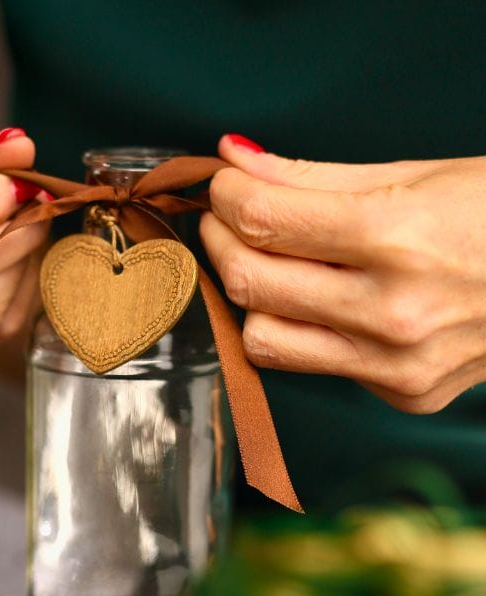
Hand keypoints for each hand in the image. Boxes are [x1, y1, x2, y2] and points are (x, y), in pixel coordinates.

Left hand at [201, 134, 485, 412]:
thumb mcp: (412, 175)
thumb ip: (312, 177)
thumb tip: (236, 162)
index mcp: (400, 238)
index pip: (265, 222)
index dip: (226, 198)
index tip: (223, 186)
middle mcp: (395, 314)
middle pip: (253, 286)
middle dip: (223, 244)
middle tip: (229, 221)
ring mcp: (398, 366)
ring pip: (267, 342)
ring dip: (254, 298)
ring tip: (274, 264)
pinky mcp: (403, 394)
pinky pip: (317, 365)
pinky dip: (307, 330)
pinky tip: (333, 301)